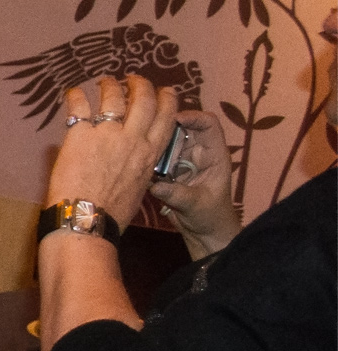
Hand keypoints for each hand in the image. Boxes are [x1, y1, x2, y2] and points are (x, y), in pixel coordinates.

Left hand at [48, 76, 173, 227]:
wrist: (86, 219)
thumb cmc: (112, 213)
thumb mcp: (139, 187)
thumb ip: (139, 167)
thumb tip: (132, 162)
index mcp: (150, 153)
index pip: (166, 117)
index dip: (167, 99)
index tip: (165, 90)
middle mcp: (132, 139)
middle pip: (143, 100)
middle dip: (140, 85)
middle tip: (132, 79)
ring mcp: (107, 135)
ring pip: (114, 98)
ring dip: (110, 86)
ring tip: (105, 81)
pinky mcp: (80, 136)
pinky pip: (80, 106)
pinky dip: (77, 96)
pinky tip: (74, 92)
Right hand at [147, 109, 239, 253]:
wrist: (204, 233)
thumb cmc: (210, 217)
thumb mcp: (196, 206)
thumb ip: (177, 195)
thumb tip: (155, 185)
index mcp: (214, 155)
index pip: (209, 125)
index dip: (193, 117)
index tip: (172, 120)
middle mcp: (198, 153)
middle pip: (184, 128)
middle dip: (166, 126)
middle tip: (145, 129)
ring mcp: (183, 161)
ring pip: (168, 141)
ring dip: (155, 142)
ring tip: (137, 143)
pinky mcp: (170, 171)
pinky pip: (158, 158)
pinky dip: (148, 157)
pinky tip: (135, 159)